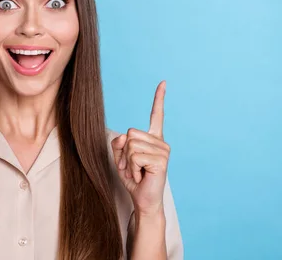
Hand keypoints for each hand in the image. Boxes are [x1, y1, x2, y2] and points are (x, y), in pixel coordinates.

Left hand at [111, 81, 169, 215]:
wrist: (143, 199)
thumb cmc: (134, 179)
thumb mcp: (120, 158)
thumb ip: (118, 143)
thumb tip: (124, 135)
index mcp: (153, 138)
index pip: (156, 115)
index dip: (159, 98)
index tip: (163, 82)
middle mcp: (160, 142)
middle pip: (130, 133)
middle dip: (124, 152)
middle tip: (132, 167)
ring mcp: (163, 150)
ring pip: (131, 145)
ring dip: (128, 162)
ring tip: (137, 172)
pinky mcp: (161, 160)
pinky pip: (135, 156)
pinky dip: (133, 168)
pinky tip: (142, 176)